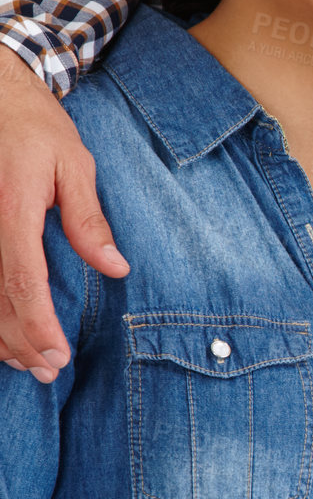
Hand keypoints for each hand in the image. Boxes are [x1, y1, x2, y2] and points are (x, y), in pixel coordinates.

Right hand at [0, 48, 127, 378]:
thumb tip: (115, 267)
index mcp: (13, 208)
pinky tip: (1, 333)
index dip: (38, 325)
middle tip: (48, 372)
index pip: (23, 280)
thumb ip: (89, 219)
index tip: (58, 356)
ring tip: (26, 362)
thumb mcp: (74, 163)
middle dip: (21, 342)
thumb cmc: (34, 126)